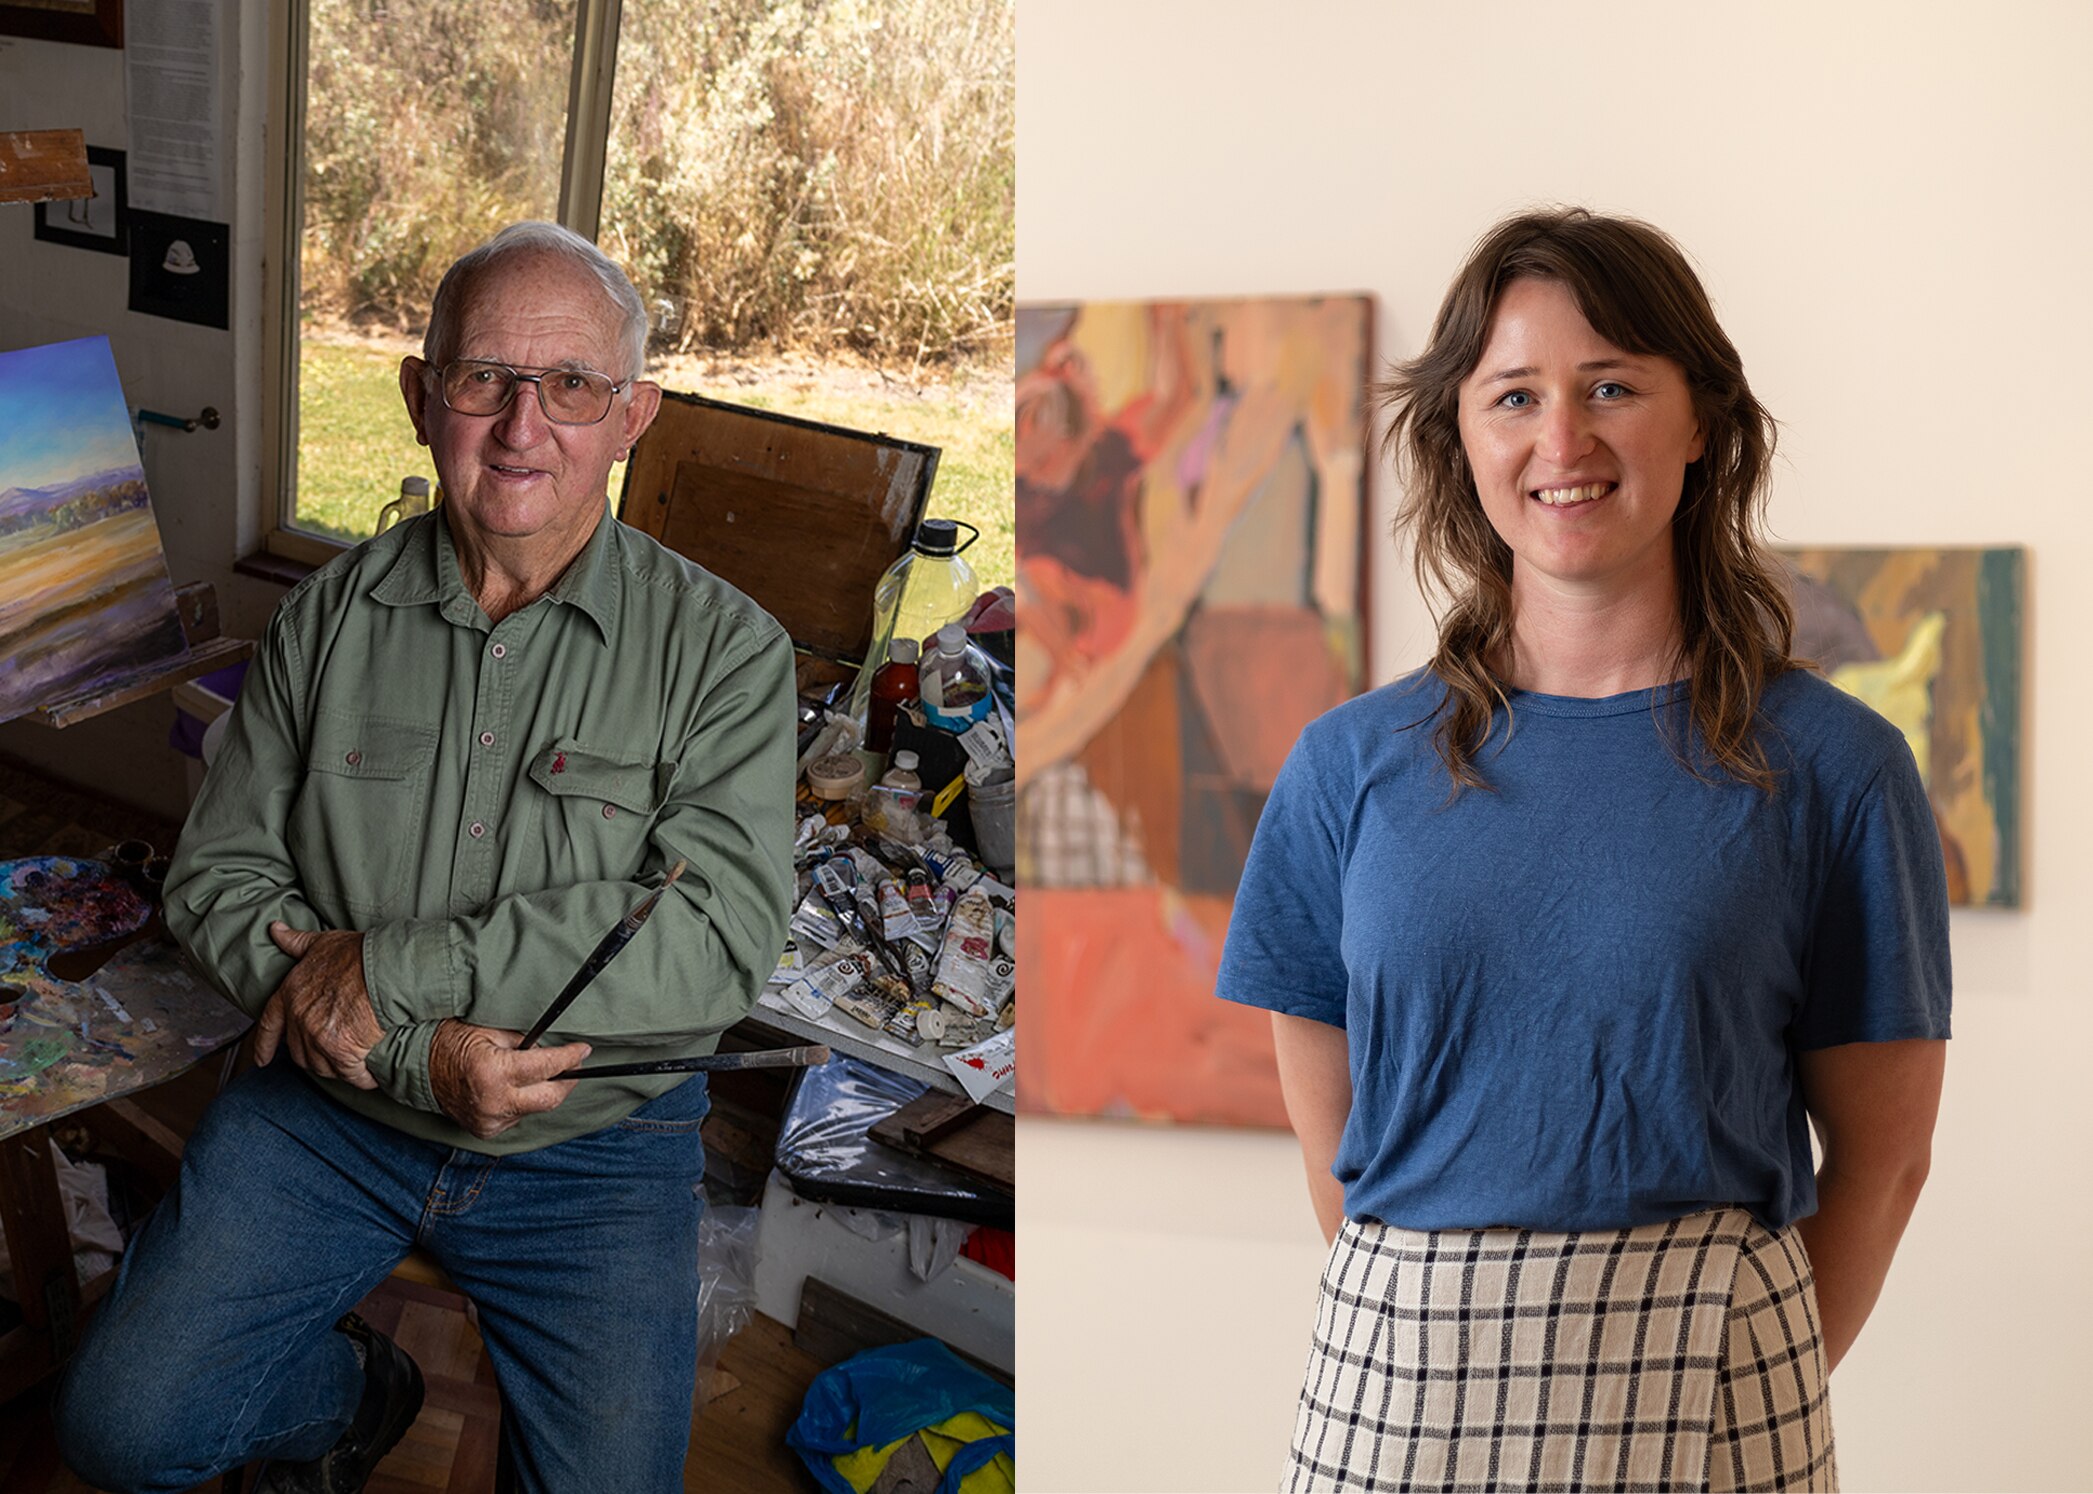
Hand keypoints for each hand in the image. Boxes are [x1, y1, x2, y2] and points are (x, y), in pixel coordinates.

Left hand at [256, 922, 383, 1087]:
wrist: (384, 970)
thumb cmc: (358, 955)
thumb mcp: (323, 943)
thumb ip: (297, 942)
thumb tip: (275, 929)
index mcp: (290, 994)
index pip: (269, 1026)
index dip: (264, 1045)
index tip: (261, 1061)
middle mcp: (299, 1019)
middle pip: (299, 1053)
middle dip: (315, 1056)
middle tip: (334, 1055)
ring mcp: (319, 1038)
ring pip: (323, 1067)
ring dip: (338, 1069)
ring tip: (354, 1064)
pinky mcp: (343, 1052)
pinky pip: (351, 1075)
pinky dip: (362, 1078)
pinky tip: (370, 1075)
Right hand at [429, 1020, 591, 1141]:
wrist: (416, 1068)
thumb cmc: (451, 1042)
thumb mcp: (489, 1030)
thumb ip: (523, 1042)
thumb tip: (550, 1048)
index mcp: (493, 1072)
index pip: (545, 1067)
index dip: (569, 1058)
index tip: (584, 1050)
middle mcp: (493, 1102)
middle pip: (549, 1098)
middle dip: (567, 1081)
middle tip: (574, 1065)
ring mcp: (489, 1120)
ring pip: (533, 1108)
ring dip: (539, 1091)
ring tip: (530, 1072)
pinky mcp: (485, 1130)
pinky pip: (516, 1116)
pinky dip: (520, 1102)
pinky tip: (511, 1088)